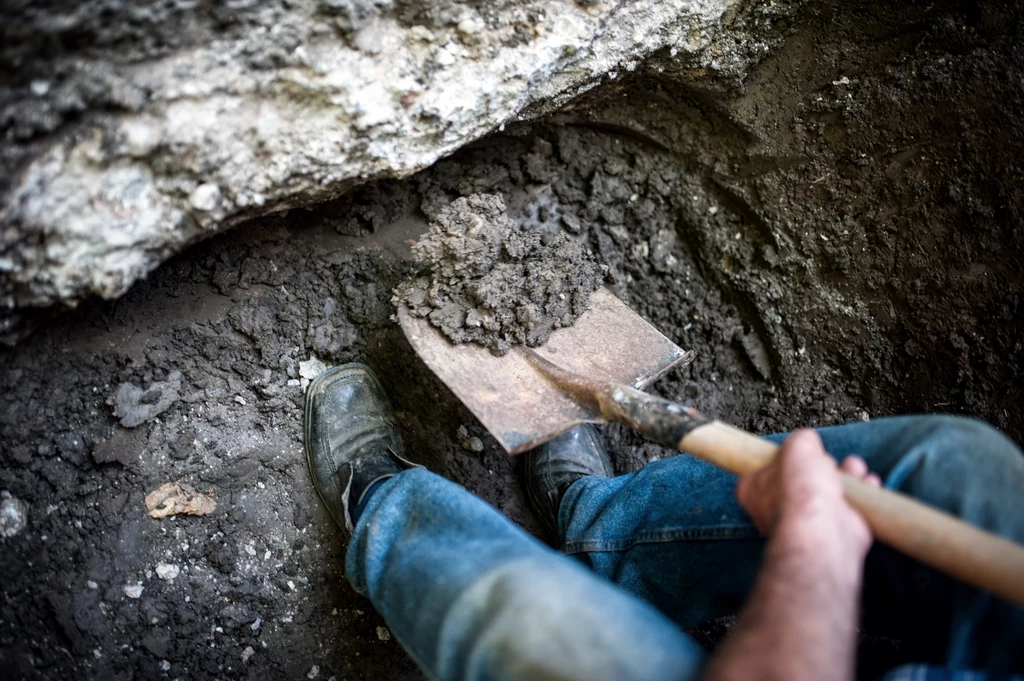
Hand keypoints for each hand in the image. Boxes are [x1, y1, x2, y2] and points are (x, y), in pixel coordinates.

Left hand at [736, 429, 879, 560]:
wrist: (825, 532)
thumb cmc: (800, 494)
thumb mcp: (797, 447)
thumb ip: (801, 440)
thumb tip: (808, 441)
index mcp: (755, 490)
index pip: (766, 468)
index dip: (786, 456)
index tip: (800, 450)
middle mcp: (778, 509)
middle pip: (803, 477)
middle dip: (822, 464)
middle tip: (827, 461)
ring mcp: (808, 522)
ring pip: (829, 490)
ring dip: (847, 475)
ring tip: (853, 467)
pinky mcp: (837, 531)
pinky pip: (851, 506)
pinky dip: (862, 492)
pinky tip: (867, 482)